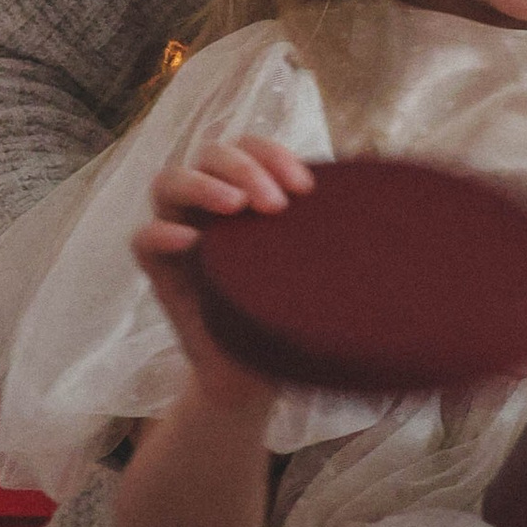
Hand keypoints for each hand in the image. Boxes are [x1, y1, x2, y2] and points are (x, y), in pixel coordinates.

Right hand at [133, 134, 315, 400]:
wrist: (257, 379)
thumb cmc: (290, 315)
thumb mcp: (316, 267)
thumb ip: (330, 227)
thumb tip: (383, 186)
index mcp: (244, 194)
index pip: (247, 147)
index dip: (272, 154)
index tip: (306, 188)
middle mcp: (208, 206)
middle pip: (208, 154)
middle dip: (243, 167)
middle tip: (275, 205)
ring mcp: (179, 234)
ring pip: (168, 182)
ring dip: (202, 185)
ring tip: (235, 207)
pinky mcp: (160, 272)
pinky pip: (143, 240)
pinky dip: (162, 233)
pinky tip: (192, 244)